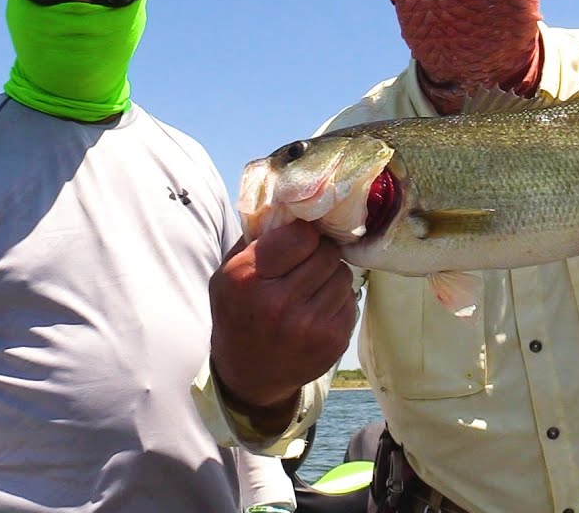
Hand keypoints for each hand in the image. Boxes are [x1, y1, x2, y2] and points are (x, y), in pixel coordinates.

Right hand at [209, 220, 354, 423]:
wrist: (248, 374)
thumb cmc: (238, 312)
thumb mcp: (228, 273)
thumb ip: (256, 238)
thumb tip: (293, 203)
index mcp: (248, 278)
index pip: (303, 235)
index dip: (304, 235)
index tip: (298, 242)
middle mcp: (279, 303)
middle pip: (328, 253)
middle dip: (320, 253)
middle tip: (308, 262)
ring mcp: (309, 326)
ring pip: (344, 275)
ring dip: (331, 276)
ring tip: (311, 287)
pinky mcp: (332, 342)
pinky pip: (351, 300)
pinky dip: (337, 300)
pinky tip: (318, 308)